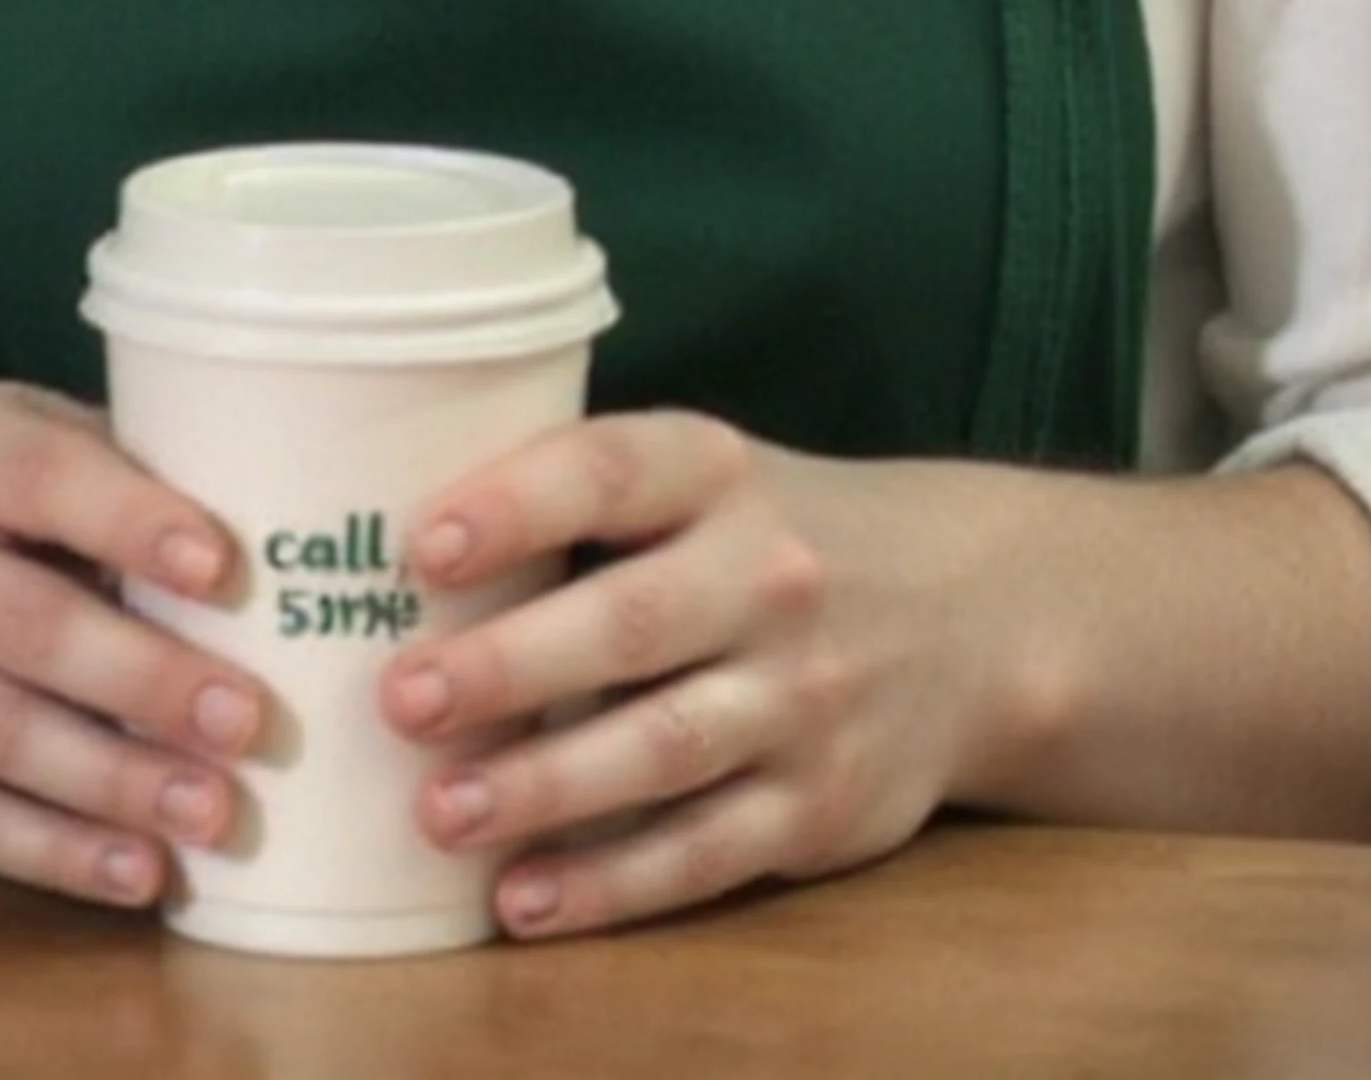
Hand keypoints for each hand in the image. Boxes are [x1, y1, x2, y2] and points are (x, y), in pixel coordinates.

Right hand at [0, 381, 268, 907]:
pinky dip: (58, 853)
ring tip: (214, 810)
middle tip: (246, 718)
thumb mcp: (5, 427)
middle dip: (143, 680)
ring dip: (116, 785)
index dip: (131, 519)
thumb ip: (108, 466)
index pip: (41, 477)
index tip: (220, 564)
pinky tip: (138, 870)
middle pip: (25, 627)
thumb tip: (269, 523)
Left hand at [379, 411, 1018, 938]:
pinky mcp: (823, 809)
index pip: (614, 471)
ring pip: (661, 750)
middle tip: (400, 700)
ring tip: (441, 811)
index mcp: (722, 473)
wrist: (978, 616)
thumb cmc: (777, 539)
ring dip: (542, 788)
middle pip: (629, 624)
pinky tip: (525, 899)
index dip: (518, 502)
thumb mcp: (710, 478)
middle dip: (508, 667)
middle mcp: (771, 579)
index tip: (422, 544)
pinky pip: (705, 852)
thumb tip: (393, 542)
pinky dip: (612, 884)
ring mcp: (805, 699)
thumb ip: (587, 499)